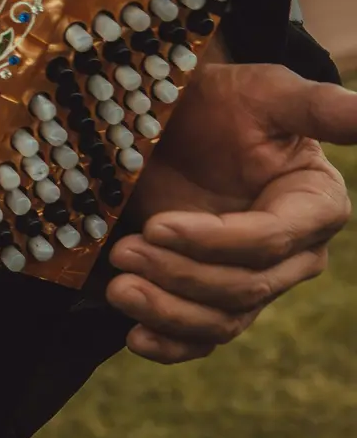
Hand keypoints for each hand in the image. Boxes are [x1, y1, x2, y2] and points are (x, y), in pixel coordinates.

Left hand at [107, 60, 356, 363]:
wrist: (181, 119)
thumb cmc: (228, 100)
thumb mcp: (269, 92)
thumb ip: (319, 107)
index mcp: (315, 205)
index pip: (269, 240)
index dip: (214, 241)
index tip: (157, 225)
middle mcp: (293, 252)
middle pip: (243, 285)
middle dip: (180, 273)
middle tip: (124, 250)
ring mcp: (256, 280)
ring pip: (223, 319)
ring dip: (168, 311)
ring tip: (119, 288)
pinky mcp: (218, 296)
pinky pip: (204, 338)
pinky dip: (172, 345)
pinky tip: (136, 337)